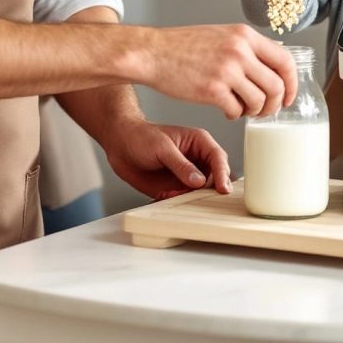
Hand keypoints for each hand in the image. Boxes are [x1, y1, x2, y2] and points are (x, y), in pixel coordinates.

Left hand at [102, 118, 231, 200]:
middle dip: (215, 190)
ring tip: (193, 206)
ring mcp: (188, 176)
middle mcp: (197, 160)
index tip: (222, 189)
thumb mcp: (162, 148)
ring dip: (200, 200)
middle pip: (216, 177)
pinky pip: (186, 200)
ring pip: (203, 192)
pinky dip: (184, 206)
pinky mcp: (176, 188)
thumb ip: (181, 165)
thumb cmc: (141, 137)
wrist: (120, 144)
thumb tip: (199, 180)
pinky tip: (177, 205)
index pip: (218, 158)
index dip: (222, 174)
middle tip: (212, 202)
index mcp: (199, 142)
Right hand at [142, 23, 297, 119]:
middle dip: (275, 104)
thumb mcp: (222, 35)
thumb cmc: (183, 46)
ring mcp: (226, 70)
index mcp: (244, 35)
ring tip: (241, 109)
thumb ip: (248, 47)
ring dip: (254, 111)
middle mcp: (239, 50)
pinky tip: (225, 109)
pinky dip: (234, 115)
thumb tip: (275, 64)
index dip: (292, 83)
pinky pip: (236, 111)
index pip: (285, 61)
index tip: (288, 96)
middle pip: (277, 86)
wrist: (153, 53)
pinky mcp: (212, 90)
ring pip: (260, 102)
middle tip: (264, 110)